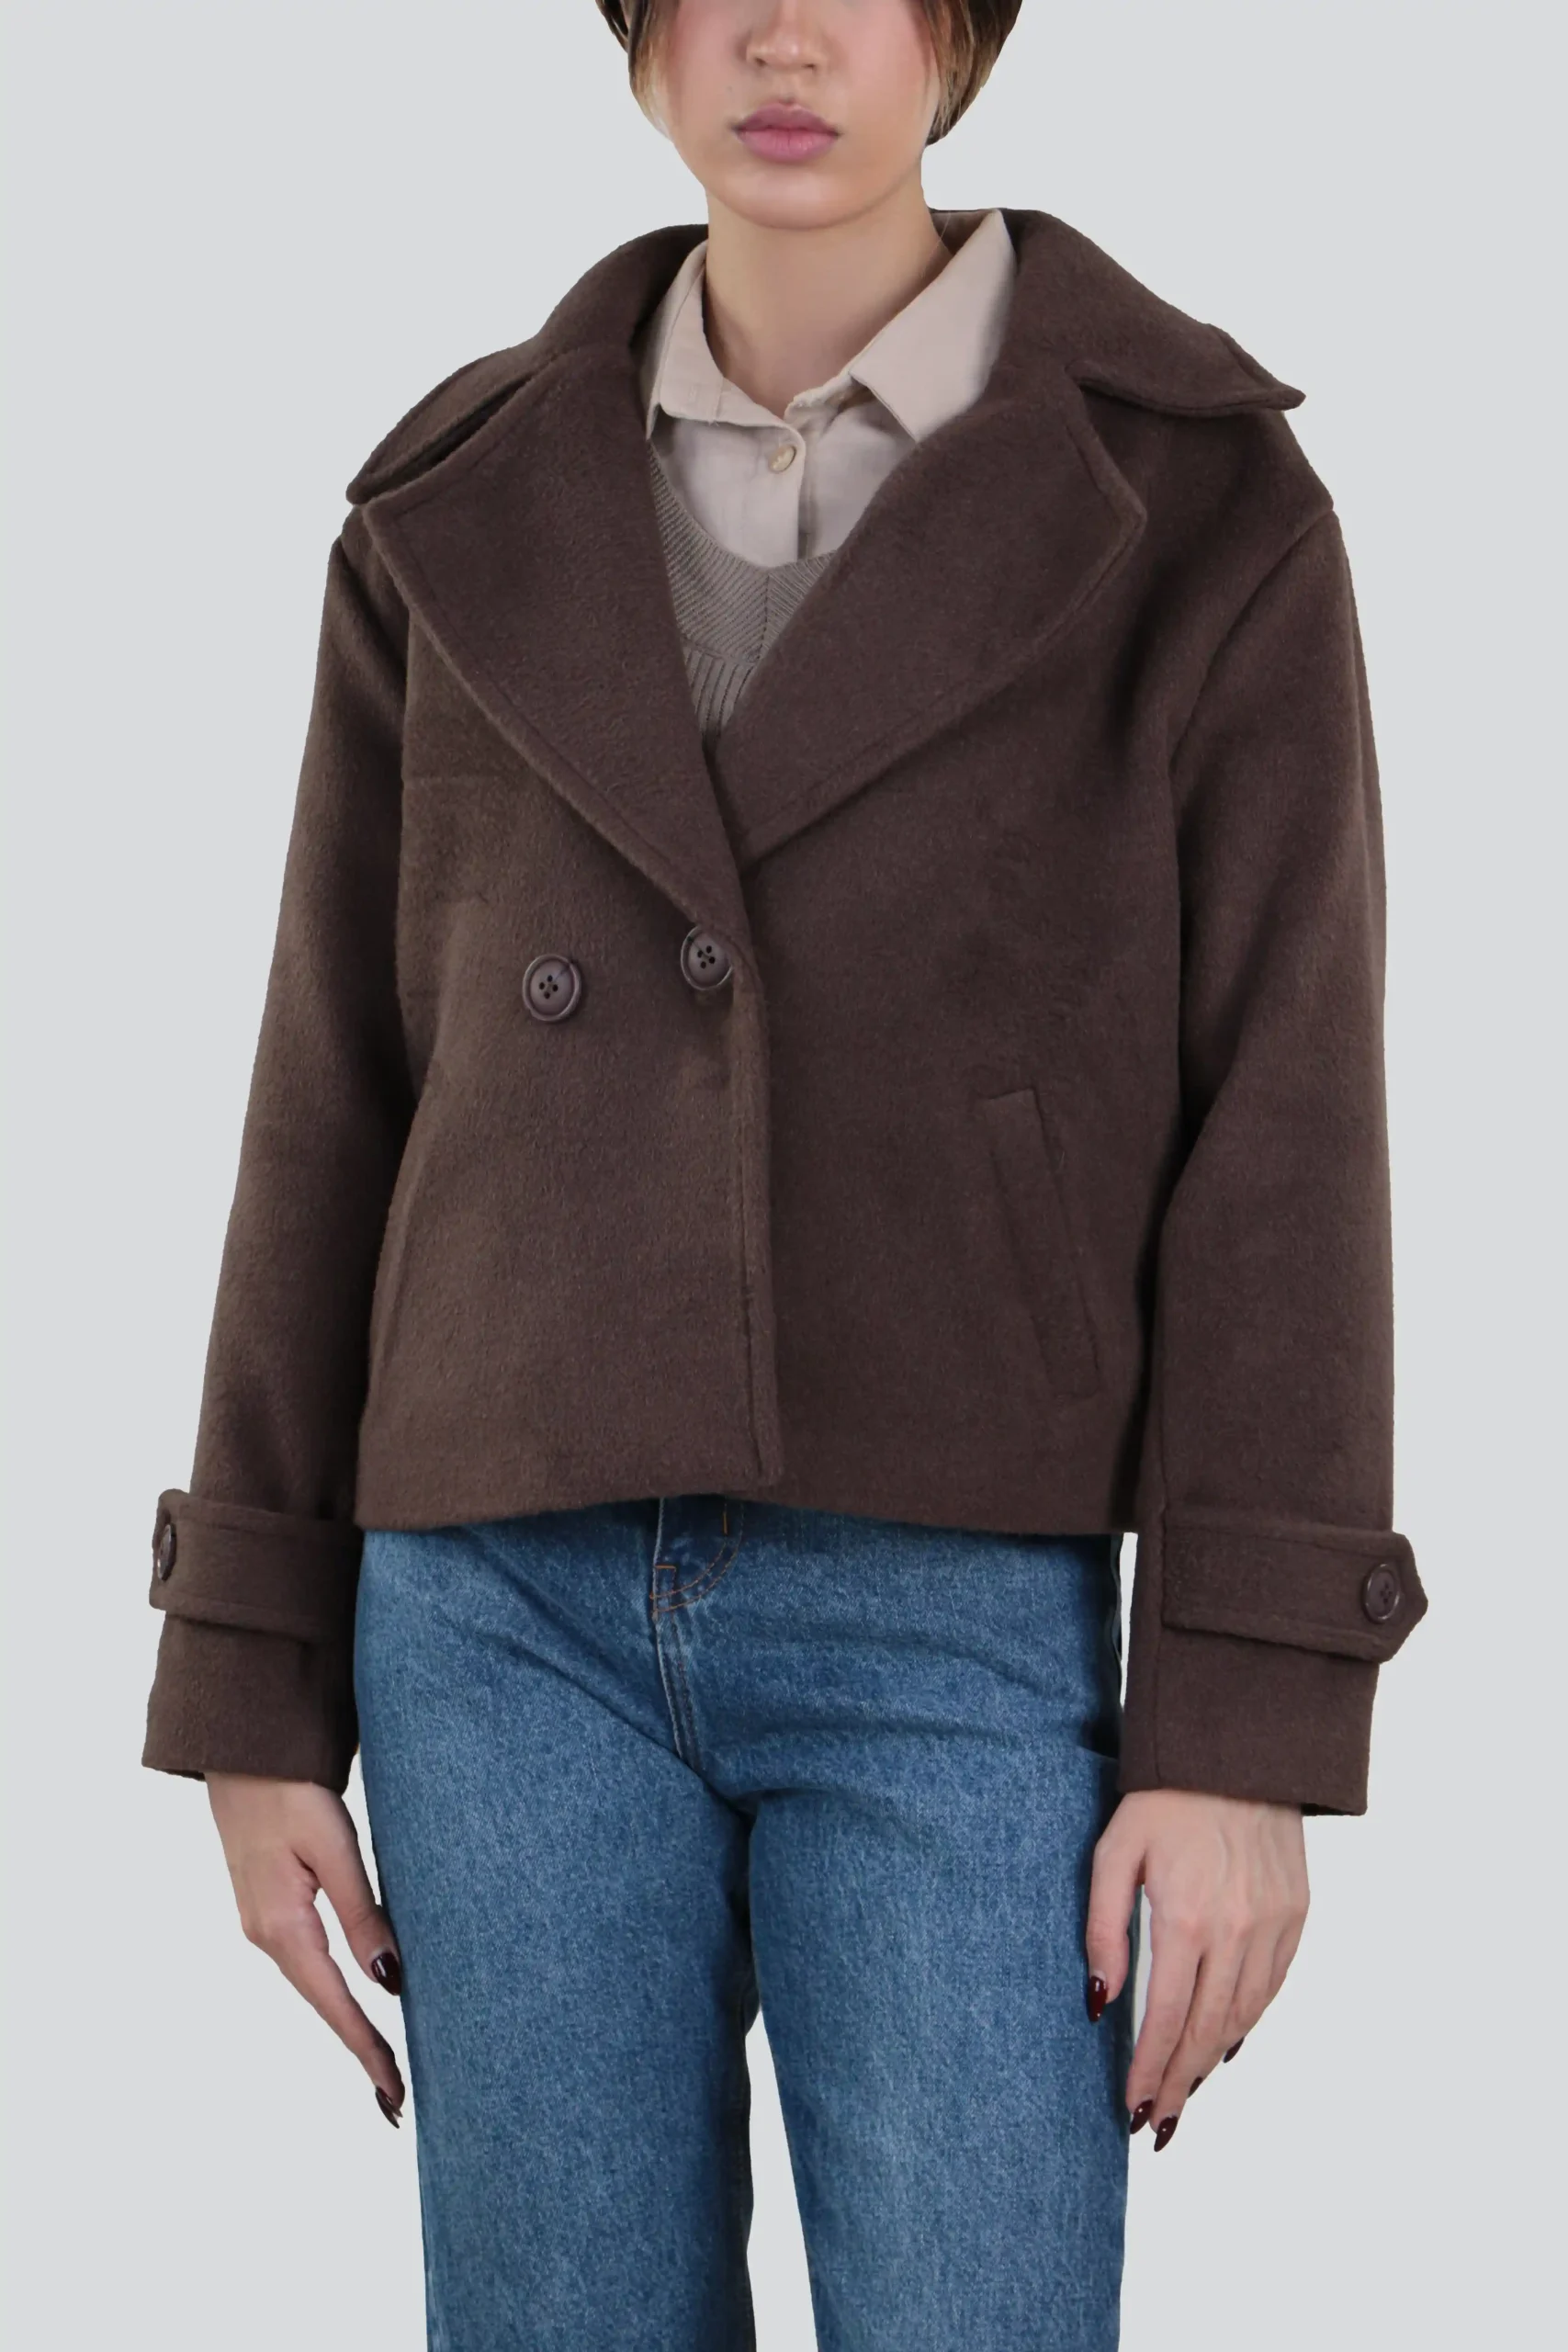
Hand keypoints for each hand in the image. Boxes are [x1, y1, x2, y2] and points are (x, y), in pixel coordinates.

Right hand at [206, 1772, 405, 2125]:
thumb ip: (363, 1914)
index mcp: (283, 1927)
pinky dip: (333, 1990)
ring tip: (384, 2058)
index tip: (395, 2095)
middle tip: (397, 2096)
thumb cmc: (291, 1789)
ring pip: (315, 1985)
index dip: (367, 2049)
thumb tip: (390, 1982)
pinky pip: (308, 1961)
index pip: (335, 2005)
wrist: (241, 1750)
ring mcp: (264, 1923)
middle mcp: (268, 1935)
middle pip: (323, 2005)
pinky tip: (354, 2000)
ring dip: (348, 2022)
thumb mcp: (334, 1846)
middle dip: (360, 2048)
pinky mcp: (269, 1906)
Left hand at [1085, 1788, 1307, 2149]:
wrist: (1235, 1747)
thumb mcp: (1114, 1853)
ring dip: (1214, 2061)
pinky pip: (1272, 1985)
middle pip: (1209, 2032)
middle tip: (1158, 2120)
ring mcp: (1273, 1924)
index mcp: (1187, 1918)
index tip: (1133, 2106)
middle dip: (1180, 2083)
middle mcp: (1237, 1931)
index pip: (1169, 2019)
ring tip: (1185, 2091)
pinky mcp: (1296, 1913)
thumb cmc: (1163, 1797)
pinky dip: (1248, 2021)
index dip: (1151, 2070)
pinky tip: (1227, 2041)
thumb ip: (1104, 1930)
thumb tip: (1101, 2002)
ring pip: (1245, 2016)